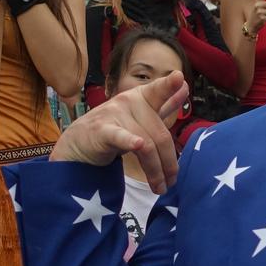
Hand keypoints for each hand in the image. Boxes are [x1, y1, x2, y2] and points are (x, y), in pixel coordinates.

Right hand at [50, 70, 190, 193]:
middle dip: (168, 162)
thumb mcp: (142, 115)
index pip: (157, 91)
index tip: (179, 78)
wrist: (79, 143)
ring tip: (160, 187)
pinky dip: (129, 141)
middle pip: (159, 135)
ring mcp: (114, 115)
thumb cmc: (115, 128)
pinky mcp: (101, 131)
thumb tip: (185, 85)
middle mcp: (129, 102)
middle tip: (172, 181)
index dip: (168, 86)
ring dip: (155, 171)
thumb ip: (163, 103)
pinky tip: (138, 145)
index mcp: (141, 97)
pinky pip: (119, 136)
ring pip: (146, 144)